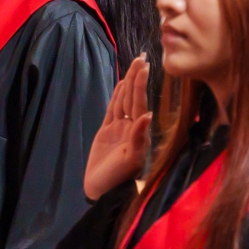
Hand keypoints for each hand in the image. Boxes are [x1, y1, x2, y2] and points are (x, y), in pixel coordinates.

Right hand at [85, 55, 152, 199]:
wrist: (102, 191)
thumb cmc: (117, 179)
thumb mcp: (130, 161)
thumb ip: (138, 138)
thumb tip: (147, 115)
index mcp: (139, 132)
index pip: (140, 102)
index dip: (141, 84)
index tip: (145, 66)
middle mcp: (131, 127)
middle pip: (133, 97)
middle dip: (137, 77)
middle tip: (142, 57)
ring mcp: (118, 128)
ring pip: (123, 100)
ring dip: (129, 83)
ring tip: (134, 65)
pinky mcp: (106, 131)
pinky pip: (113, 109)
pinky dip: (117, 96)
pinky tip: (122, 84)